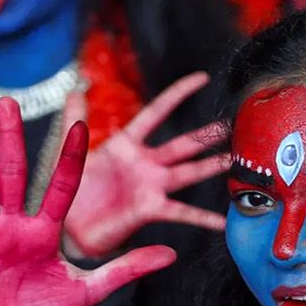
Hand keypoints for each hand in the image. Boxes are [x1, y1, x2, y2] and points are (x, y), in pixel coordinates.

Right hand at [0, 99, 175, 305]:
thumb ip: (125, 268)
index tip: (83, 125)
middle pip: (13, 174)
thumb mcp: (89, 290)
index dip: (71, 158)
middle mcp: (13, 223)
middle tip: (9, 101)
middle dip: (11, 139)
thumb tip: (171, 253)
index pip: (61, 185)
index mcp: (45, 228)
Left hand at [63, 72, 228, 255]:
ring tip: (237, 160)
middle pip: (184, 144)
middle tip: (233, 124)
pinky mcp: (150, 209)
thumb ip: (74, 120)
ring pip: (190, 172)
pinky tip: (223, 222)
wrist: (68, 227)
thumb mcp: (71, 150)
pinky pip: (182, 213)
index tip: (202, 78)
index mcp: (127, 143)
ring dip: (214, 166)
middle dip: (208, 134)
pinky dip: (204, 219)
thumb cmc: (71, 188)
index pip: (157, 112)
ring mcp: (151, 186)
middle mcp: (146, 163)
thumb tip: (74, 89)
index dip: (178, 94)